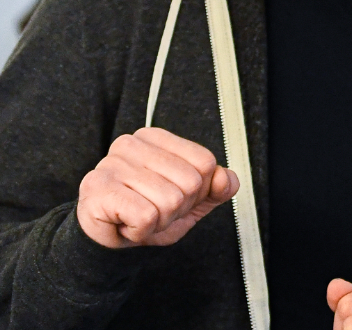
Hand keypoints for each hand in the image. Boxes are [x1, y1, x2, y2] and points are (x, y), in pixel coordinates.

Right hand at [76, 127, 239, 248]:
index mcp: (156, 138)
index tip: (173, 198)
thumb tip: (226, 178)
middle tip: (153, 211)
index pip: (205, 163)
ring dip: (159, 221)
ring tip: (137, 217)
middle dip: (178, 209)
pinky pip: (147, 216)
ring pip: (170, 201)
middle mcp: (132, 144)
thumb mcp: (190, 201)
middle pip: (191, 182)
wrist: (104, 240)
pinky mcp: (99, 190)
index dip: (197, 191)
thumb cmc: (145, 213)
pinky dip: (141, 231)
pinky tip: (125, 224)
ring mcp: (112, 164)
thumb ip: (216, 188)